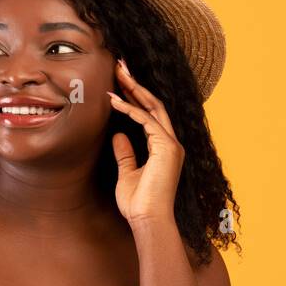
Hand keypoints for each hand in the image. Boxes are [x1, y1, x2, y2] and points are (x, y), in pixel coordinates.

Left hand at [109, 58, 182, 226]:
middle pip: (154, 104)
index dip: (135, 96)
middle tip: (120, 65)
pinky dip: (130, 109)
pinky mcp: (166, 148)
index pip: (150, 114)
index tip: (118, 82)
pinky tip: (113, 100)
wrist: (148, 220)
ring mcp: (171, 144)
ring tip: (117, 72)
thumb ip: (126, 153)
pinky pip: (146, 121)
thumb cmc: (139, 204)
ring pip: (153, 107)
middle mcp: (171, 143)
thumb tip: (118, 135)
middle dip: (137, 83)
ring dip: (134, 88)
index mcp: (164, 148)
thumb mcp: (128, 174)